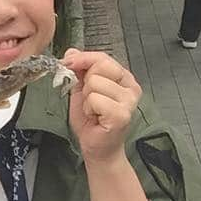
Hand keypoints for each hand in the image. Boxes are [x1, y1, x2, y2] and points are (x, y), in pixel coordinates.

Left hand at [61, 49, 141, 164]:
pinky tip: (96, 118)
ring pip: (94, 83)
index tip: (68, 63)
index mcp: (124, 78)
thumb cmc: (92, 121)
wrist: (97, 148)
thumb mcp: (82, 89)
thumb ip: (79, 70)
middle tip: (90, 101)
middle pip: (99, 66)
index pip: (103, 58)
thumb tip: (70, 51)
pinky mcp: (122, 114)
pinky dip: (89, 109)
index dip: (83, 59)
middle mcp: (131, 87)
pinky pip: (95, 99)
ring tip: (94, 111)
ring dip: (87, 100)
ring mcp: (129, 101)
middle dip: (86, 84)